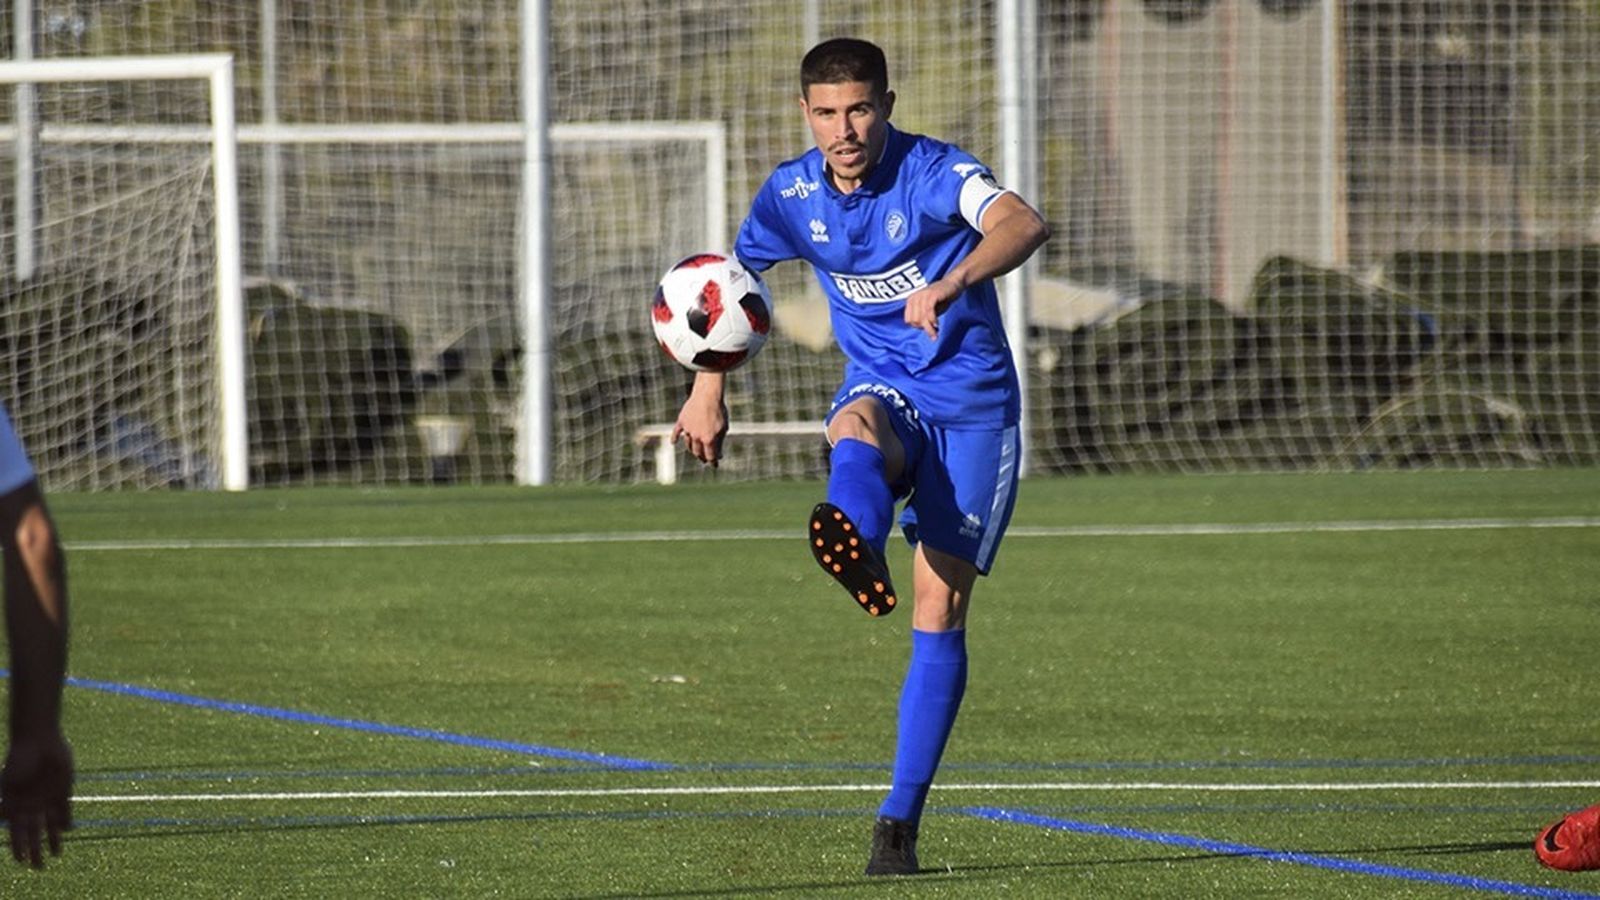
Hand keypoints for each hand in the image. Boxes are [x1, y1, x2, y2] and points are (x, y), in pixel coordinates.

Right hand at [1, 732, 72, 868]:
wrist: (39, 740)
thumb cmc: (19, 759)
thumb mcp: (7, 782)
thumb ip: (3, 801)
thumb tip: (1, 817)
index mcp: (16, 805)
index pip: (16, 833)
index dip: (18, 848)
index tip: (21, 862)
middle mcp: (31, 805)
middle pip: (34, 833)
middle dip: (36, 850)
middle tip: (39, 868)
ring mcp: (47, 798)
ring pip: (50, 825)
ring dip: (53, 840)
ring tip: (56, 856)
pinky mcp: (63, 789)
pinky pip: (65, 809)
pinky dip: (66, 821)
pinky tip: (67, 831)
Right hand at [671, 376, 728, 466]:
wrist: (708, 395)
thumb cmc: (718, 411)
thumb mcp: (723, 428)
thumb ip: (720, 442)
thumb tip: (719, 455)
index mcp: (708, 439)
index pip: (710, 456)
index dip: (713, 462)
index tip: (715, 465)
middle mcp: (696, 437)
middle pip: (697, 452)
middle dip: (702, 457)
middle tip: (705, 459)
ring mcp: (688, 429)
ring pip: (688, 444)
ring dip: (692, 449)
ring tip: (695, 451)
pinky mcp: (682, 421)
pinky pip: (676, 432)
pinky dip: (674, 437)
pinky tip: (673, 442)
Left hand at [903, 278, 961, 339]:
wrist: (952, 285)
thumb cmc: (941, 299)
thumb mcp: (930, 311)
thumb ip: (924, 319)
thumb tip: (923, 330)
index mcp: (911, 301)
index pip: (908, 320)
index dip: (917, 327)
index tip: (927, 329)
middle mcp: (914, 297)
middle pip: (915, 320)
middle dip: (924, 328)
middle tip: (934, 332)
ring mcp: (922, 295)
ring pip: (922, 317)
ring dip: (929, 328)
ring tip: (936, 333)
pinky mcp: (931, 294)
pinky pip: (929, 311)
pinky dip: (933, 319)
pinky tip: (937, 324)